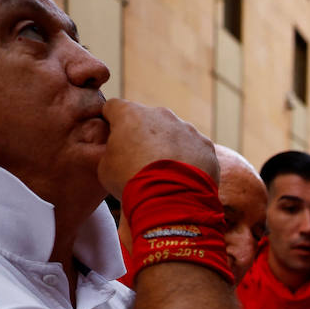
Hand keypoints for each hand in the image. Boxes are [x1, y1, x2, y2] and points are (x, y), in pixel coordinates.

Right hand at [98, 99, 219, 197]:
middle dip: (144, 135)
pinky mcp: (205, 145)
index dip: (111, 122)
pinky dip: (189, 160)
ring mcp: (187, 128)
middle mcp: (161, 114)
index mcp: (130, 114)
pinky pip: (195, 149)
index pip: (114, 108)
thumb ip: (110, 149)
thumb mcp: (104, 166)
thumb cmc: (131, 181)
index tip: (113, 137)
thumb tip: (118, 149)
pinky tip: (183, 177)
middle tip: (141, 159)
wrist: (170, 200)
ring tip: (165, 172)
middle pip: (148, 120)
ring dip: (169, 147)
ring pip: (174, 134)